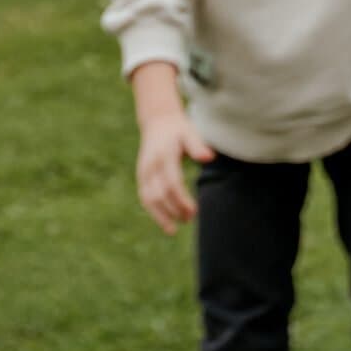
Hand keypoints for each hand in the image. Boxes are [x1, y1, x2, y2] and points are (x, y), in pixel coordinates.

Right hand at [137, 108, 213, 234]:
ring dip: (160, 216)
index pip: (172, 183)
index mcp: (165, 155)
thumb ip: (198, 146)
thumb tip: (209, 158)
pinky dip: (152, 211)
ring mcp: (143, 171)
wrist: (157, 121)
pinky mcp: (141, 176)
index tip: (193, 211)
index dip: (181, 200)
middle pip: (160, 194)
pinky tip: (164, 221)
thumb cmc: (179, 129)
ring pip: (148, 199)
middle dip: (173, 210)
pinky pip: (144, 197)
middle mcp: (151, 165)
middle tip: (189, 219)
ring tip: (173, 229)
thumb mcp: (190, 132)